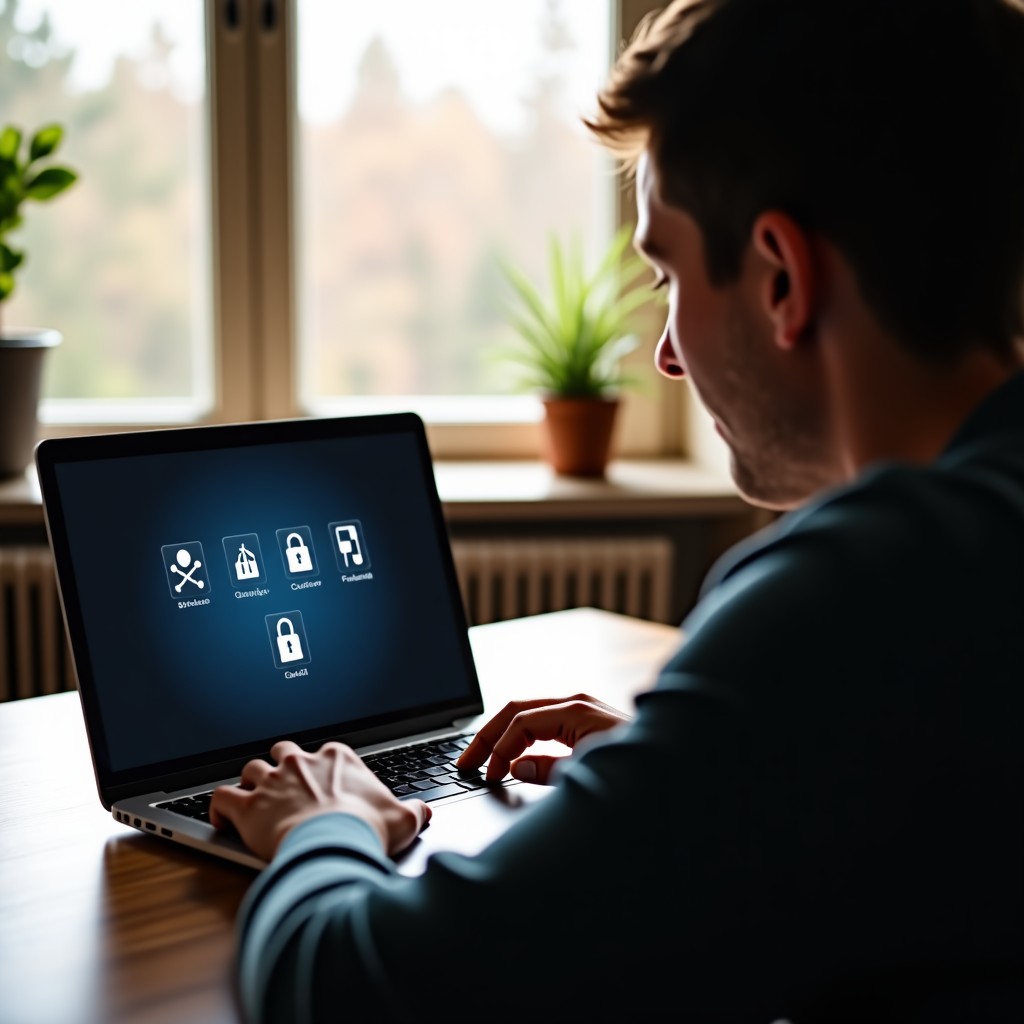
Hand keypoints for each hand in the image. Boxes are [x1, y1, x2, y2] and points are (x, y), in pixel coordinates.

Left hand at [210, 740, 430, 861]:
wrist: (335, 845)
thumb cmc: (367, 829)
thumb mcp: (402, 818)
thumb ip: (413, 811)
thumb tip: (424, 812)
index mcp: (336, 758)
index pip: (323, 752)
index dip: (320, 769)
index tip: (323, 786)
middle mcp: (300, 762)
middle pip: (283, 752)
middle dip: (282, 766)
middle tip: (285, 788)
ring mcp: (272, 782)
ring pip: (250, 769)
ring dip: (250, 783)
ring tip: (255, 801)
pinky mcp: (248, 806)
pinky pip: (221, 796)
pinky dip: (219, 808)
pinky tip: (223, 820)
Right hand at [457, 693, 630, 783]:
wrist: (682, 767)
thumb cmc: (641, 769)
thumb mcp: (590, 774)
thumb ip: (548, 770)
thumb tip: (516, 768)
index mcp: (575, 709)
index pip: (519, 722)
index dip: (498, 749)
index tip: (488, 776)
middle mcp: (577, 703)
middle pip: (516, 710)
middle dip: (487, 736)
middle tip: (465, 762)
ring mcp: (582, 711)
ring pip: (528, 715)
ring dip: (502, 736)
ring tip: (481, 760)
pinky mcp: (587, 724)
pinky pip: (544, 725)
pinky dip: (522, 739)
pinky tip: (512, 757)